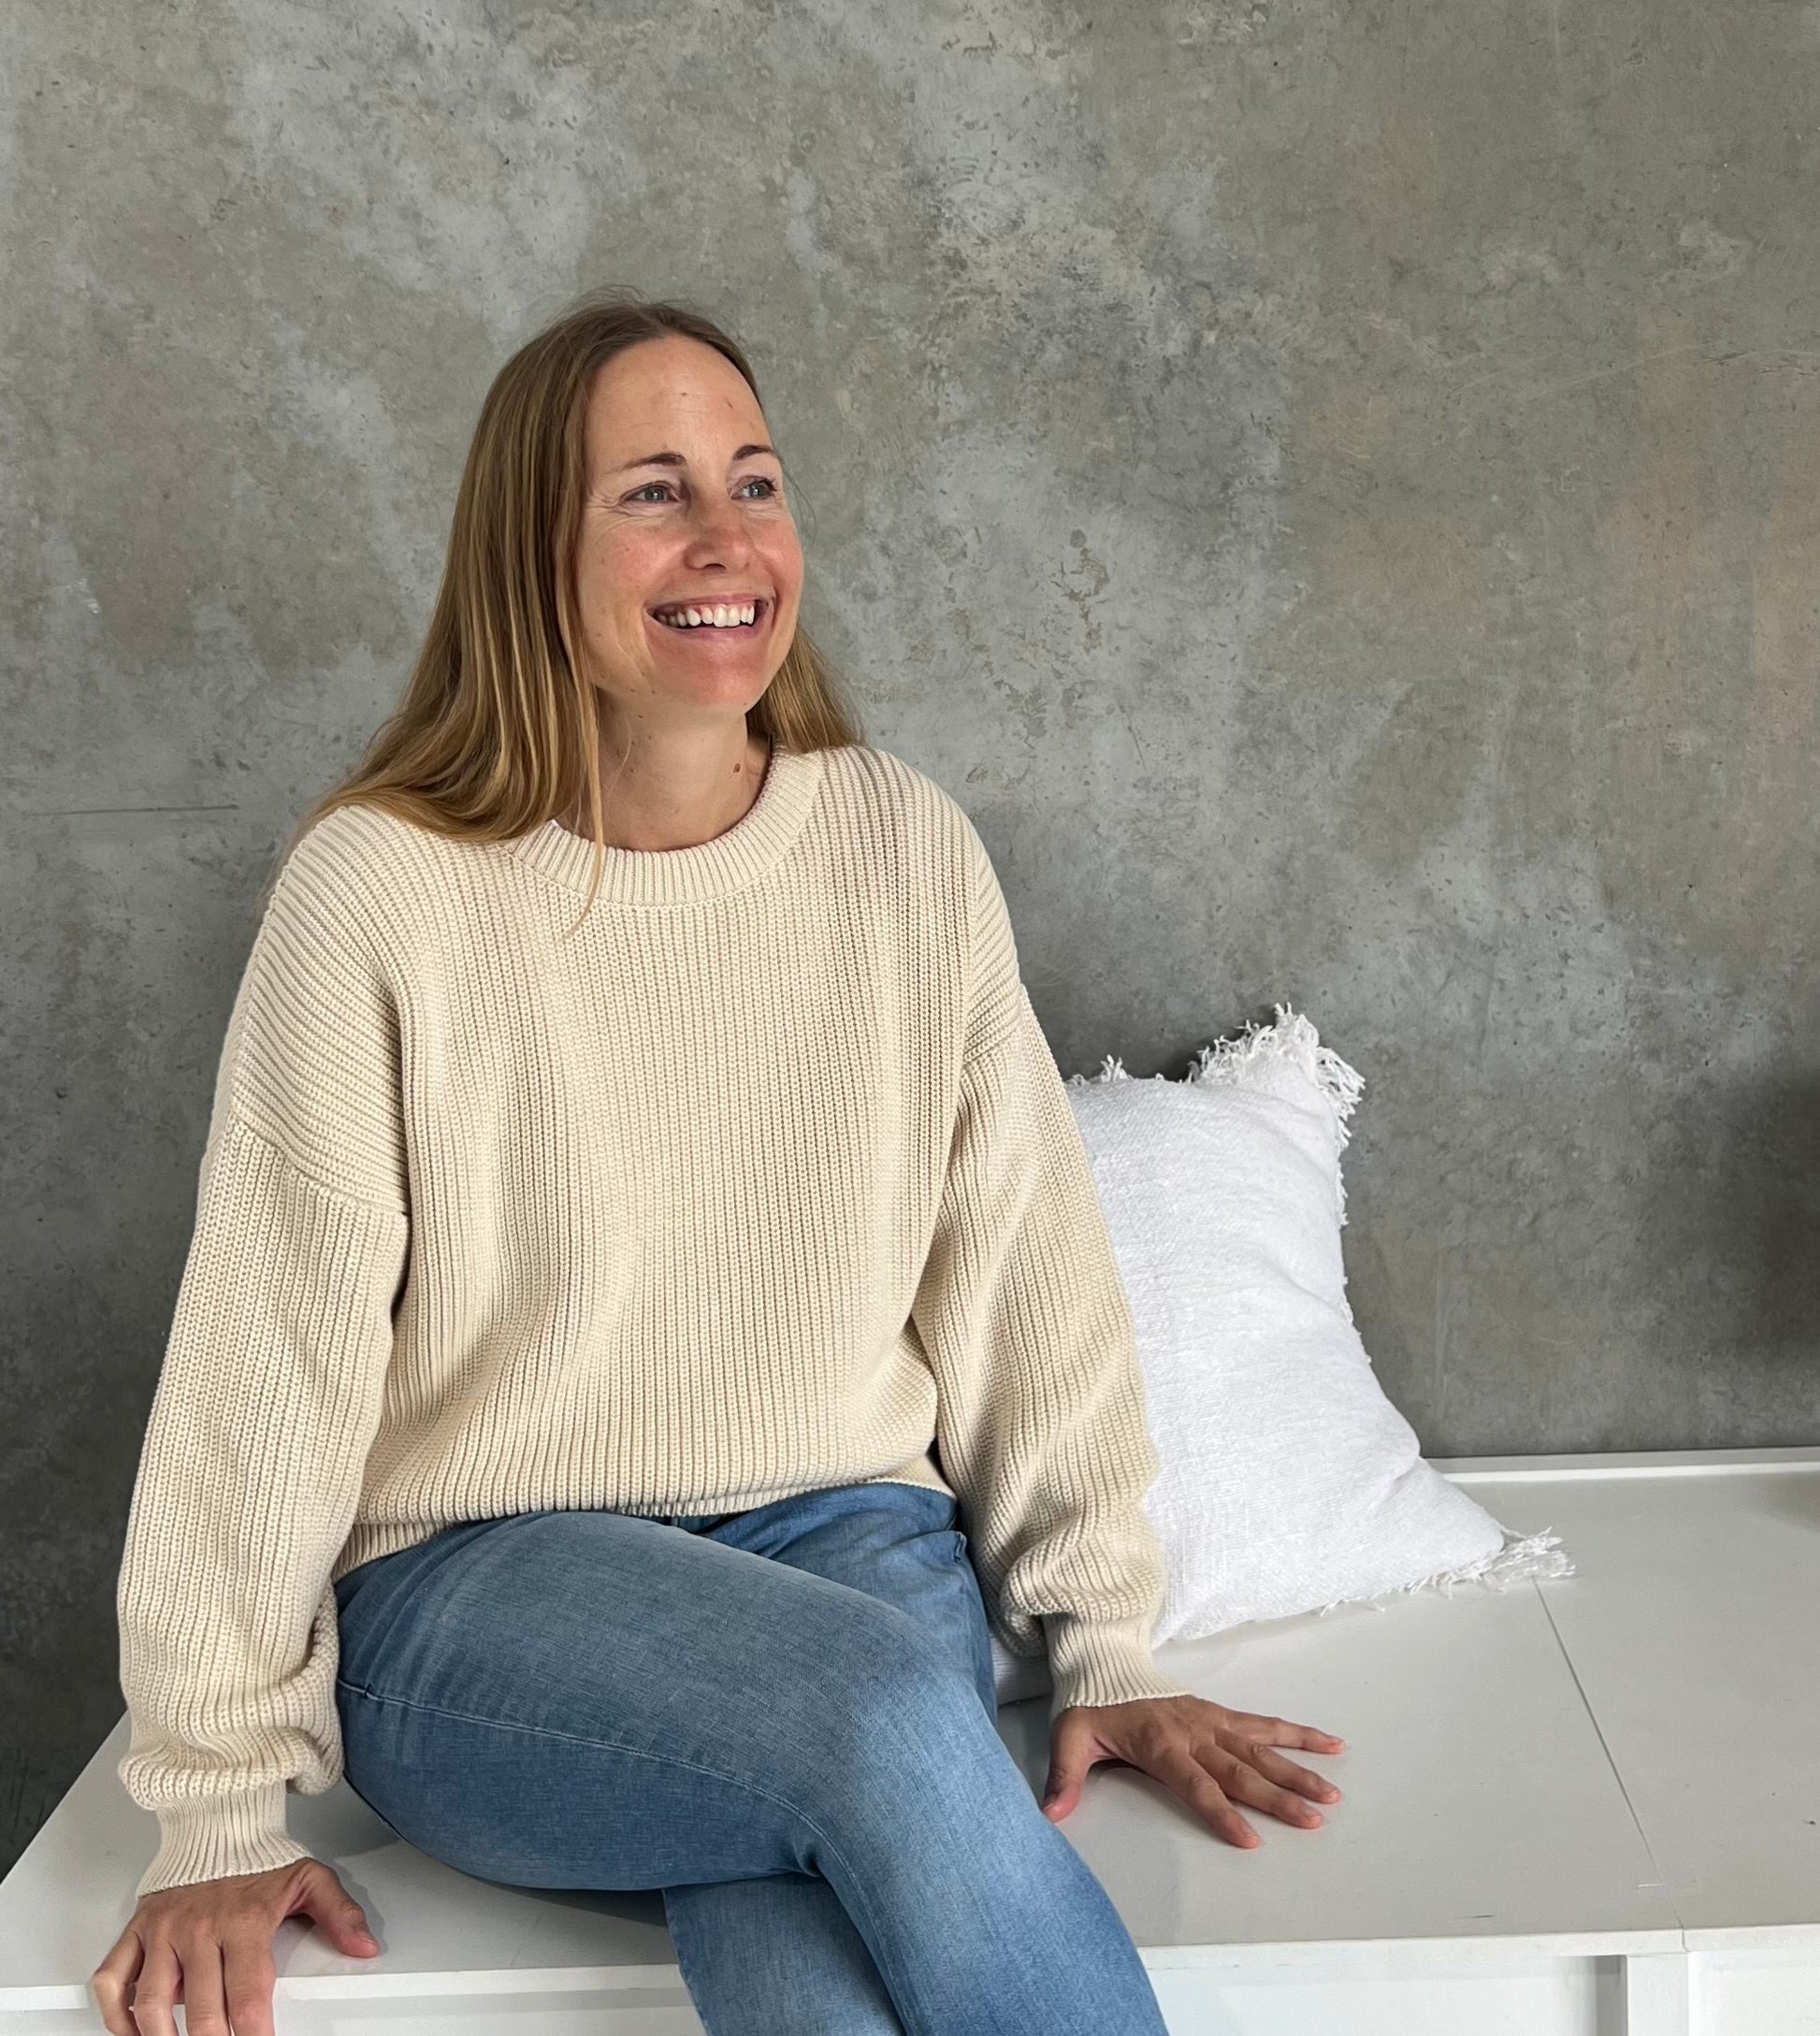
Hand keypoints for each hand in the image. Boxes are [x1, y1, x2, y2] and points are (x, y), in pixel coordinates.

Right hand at [90, 1857, 378, 2035]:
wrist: (217, 1821)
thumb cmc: (258, 1858)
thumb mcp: (308, 1879)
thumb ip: (339, 1914)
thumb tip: (364, 1947)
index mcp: (245, 1921)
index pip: (250, 1994)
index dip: (255, 2034)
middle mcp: (200, 1929)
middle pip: (202, 2010)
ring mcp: (164, 1932)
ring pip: (152, 2003)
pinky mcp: (137, 1930)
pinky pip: (111, 1980)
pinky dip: (115, 2015)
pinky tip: (132, 2032)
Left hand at [1042, 1693, 1344, 1846]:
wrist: (1104, 1663)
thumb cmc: (1090, 1707)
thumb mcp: (1069, 1738)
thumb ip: (1065, 1776)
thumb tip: (1051, 1814)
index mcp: (1161, 1745)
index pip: (1197, 1785)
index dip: (1223, 1813)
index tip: (1252, 1840)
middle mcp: (1194, 1733)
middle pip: (1241, 1770)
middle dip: (1278, 1797)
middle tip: (1314, 1820)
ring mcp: (1211, 1722)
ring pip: (1261, 1748)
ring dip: (1297, 1770)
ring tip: (1331, 1794)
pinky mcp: (1221, 1714)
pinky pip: (1265, 1723)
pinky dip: (1298, 1733)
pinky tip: (1330, 1744)